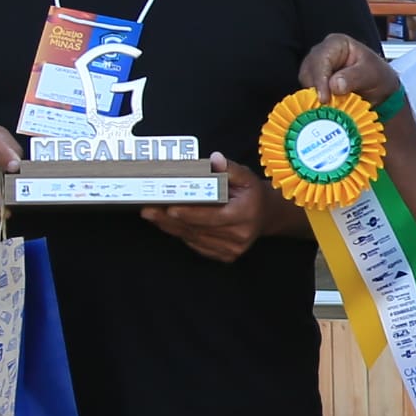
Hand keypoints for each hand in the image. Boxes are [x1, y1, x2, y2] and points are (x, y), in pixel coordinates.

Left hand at [143, 153, 268, 261]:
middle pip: (198, 229)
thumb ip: (229, 168)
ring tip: (152, 215)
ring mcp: (232, 249)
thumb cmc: (252, 194)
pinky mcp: (225, 256)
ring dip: (172, 227)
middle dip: (170, 219)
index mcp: (244, 214)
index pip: (213, 216)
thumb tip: (215, 159)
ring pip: (194, 238)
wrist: (266, 215)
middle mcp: (239, 235)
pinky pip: (197, 246)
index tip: (171, 208)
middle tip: (149, 210)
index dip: (190, 213)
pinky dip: (182, 234)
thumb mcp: (245, 176)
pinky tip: (168, 224)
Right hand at [300, 32, 401, 108]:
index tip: (324, 98)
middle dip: (315, 89)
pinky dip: (315, 102)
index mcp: (336, 44)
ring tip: (328, 109)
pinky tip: (325, 109)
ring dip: (314, 97)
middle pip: (308, 70)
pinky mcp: (316, 83)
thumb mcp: (372, 75)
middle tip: (325, 106)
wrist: (381, 90)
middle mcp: (322, 53)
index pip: (320, 59)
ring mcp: (317, 68)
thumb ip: (354, 78)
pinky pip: (309, 92)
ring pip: (306, 83)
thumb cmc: (378, 76)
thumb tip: (334, 85)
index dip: (320, 79)